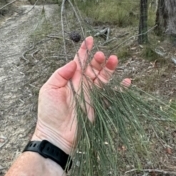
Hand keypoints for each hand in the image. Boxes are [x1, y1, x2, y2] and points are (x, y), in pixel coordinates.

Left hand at [32, 36, 130, 154]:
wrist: (57, 135)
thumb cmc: (50, 112)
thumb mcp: (49, 89)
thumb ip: (61, 74)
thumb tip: (74, 62)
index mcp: (70, 80)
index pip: (79, 62)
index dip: (84, 51)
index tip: (90, 40)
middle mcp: (83, 86)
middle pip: (94, 68)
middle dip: (98, 59)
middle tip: (102, 55)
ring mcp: (92, 96)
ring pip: (104, 78)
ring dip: (109, 69)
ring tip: (114, 60)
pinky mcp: (99, 106)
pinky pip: (112, 96)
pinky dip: (120, 89)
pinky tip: (126, 81)